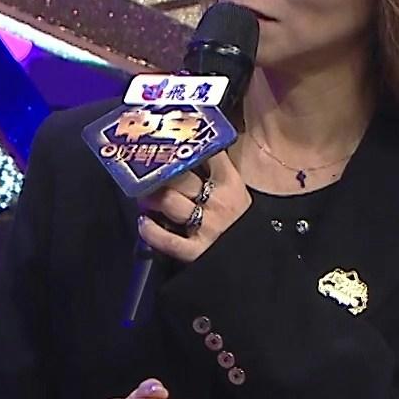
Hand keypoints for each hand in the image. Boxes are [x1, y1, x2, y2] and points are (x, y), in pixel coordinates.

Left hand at [137, 151, 251, 264]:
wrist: (256, 258)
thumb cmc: (243, 221)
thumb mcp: (238, 192)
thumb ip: (218, 172)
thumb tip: (194, 150)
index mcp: (231, 183)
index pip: (206, 154)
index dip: (185, 145)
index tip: (169, 141)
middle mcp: (217, 202)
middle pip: (179, 177)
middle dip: (158, 172)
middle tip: (143, 170)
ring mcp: (206, 227)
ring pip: (168, 201)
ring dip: (150, 197)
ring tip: (142, 196)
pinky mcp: (196, 252)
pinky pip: (167, 240)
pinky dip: (151, 231)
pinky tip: (143, 223)